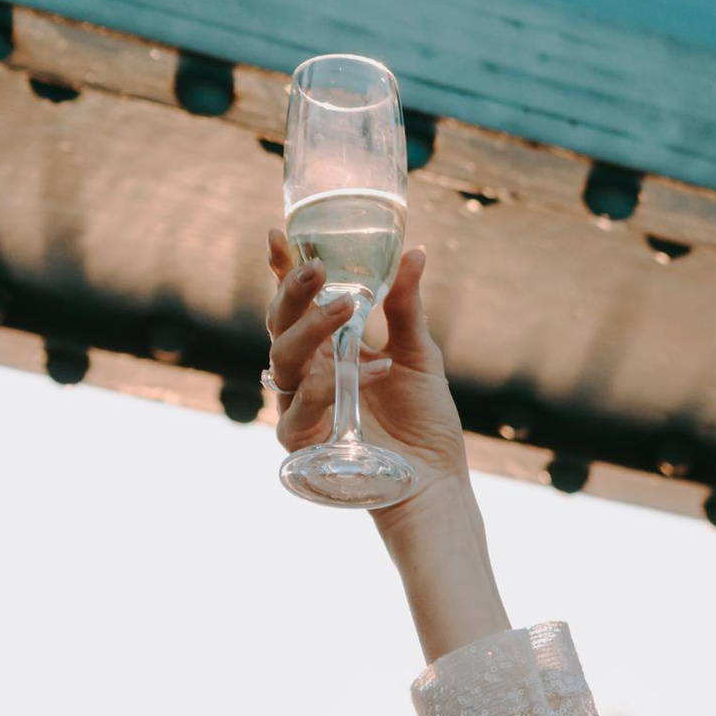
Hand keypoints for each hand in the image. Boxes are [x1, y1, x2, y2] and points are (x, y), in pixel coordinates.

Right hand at [266, 237, 467, 488]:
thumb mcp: (419, 354)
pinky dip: (333, 386)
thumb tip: (415, 252)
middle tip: (318, 267)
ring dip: (312, 328)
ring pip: (283, 358)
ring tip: (348, 307)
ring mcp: (300, 405)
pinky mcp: (303, 440)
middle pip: (279, 323)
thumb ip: (406, 307)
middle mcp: (307, 371)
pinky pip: (302, 407)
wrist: (437, 480)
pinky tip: (374, 371)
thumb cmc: (425, 419)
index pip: (294, 302)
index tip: (278, 235)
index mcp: (327, 345)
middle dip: (293, 291)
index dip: (281, 269)